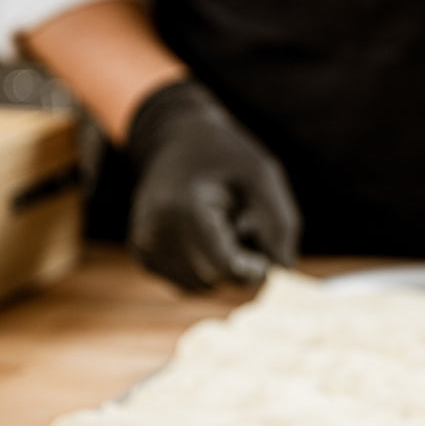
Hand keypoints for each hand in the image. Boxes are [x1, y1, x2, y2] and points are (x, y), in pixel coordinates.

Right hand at [126, 79, 300, 289]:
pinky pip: (185, 283)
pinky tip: (205, 239)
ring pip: (199, 288)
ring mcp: (145, 242)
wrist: (176, 138)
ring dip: (221, 270)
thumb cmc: (226, 157)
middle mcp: (157, 228)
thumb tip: (281, 272)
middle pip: (214, 281)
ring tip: (222, 231)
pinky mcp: (142, 252)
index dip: (252, 267)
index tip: (259, 243)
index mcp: (186, 207)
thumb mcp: (264, 176)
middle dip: (238, 266)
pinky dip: (203, 270)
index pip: (226, 267)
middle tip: (241, 228)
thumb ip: (280, 226)